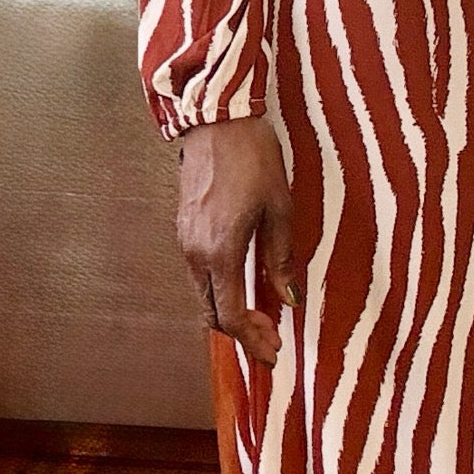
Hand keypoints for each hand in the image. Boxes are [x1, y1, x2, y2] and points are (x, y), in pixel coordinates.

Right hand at [174, 114, 298, 368]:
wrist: (217, 120)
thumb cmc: (253, 157)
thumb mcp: (279, 208)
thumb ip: (281, 257)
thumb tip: (289, 298)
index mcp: (220, 251)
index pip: (231, 315)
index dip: (252, 340)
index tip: (273, 352)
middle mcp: (195, 252)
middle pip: (212, 312)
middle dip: (240, 334)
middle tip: (270, 342)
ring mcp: (185, 240)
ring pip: (203, 294)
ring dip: (229, 312)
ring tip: (261, 318)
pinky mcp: (184, 228)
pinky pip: (198, 273)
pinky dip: (219, 290)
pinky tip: (243, 286)